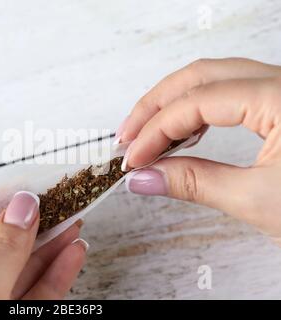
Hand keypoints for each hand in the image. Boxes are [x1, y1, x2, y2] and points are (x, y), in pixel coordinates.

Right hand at [115, 58, 280, 241]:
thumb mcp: (260, 202)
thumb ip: (193, 183)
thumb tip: (144, 178)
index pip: (197, 103)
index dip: (155, 130)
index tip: (132, 159)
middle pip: (199, 75)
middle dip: (155, 104)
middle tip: (127, 136)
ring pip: (213, 77)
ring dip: (173, 102)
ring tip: (147, 133)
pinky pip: (228, 90)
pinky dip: (197, 107)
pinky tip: (184, 129)